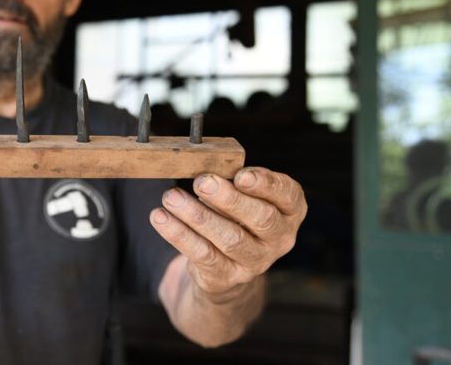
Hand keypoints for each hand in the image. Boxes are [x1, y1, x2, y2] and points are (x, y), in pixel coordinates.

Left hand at [150, 166, 305, 297]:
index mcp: (289, 211)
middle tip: (201, 182)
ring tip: (171, 197)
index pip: (288, 195)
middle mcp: (279, 239)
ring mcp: (255, 262)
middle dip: (230, 199)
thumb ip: (232, 183)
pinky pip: (202, 254)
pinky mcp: (227, 277)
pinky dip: (179, 234)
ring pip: (230, 238)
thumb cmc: (233, 216)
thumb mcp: (241, 196)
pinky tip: (160, 217)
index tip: (241, 175)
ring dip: (198, 215)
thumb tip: (205, 173)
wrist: (224, 267)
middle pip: (261, 218)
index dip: (267, 184)